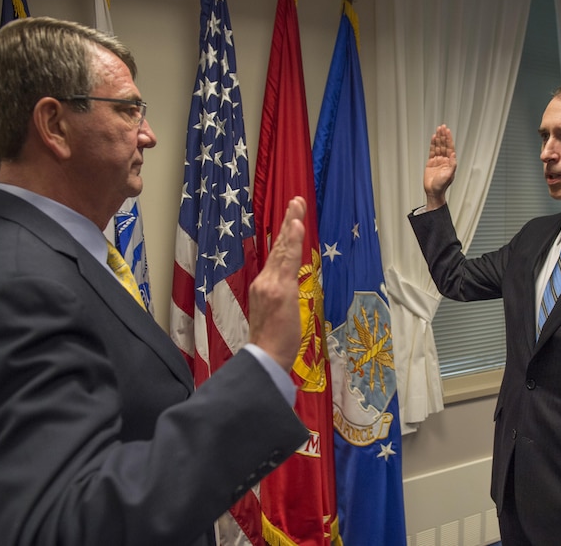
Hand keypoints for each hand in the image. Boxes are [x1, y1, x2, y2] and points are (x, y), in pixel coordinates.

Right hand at [248, 196, 305, 370]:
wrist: (264, 358)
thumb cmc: (271, 344)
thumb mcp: (274, 317)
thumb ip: (280, 300)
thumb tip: (289, 294)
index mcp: (263, 288)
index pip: (276, 257)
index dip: (284, 238)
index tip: (291, 220)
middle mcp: (264, 282)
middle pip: (278, 247)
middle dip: (288, 222)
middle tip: (296, 201)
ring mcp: (270, 285)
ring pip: (282, 250)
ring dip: (291, 225)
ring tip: (297, 205)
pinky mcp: (279, 290)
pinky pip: (287, 261)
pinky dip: (291, 241)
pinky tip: (296, 226)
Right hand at [423, 124, 456, 209]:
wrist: (433, 192)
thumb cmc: (442, 186)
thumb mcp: (449, 175)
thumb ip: (452, 165)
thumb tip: (453, 154)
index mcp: (450, 162)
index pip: (450, 147)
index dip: (448, 139)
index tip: (447, 131)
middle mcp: (444, 160)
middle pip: (444, 145)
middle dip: (443, 136)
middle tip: (442, 127)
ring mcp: (437, 160)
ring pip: (438, 147)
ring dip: (438, 138)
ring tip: (438, 130)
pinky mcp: (431, 163)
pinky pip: (432, 151)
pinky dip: (433, 145)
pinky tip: (433, 138)